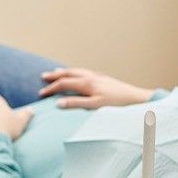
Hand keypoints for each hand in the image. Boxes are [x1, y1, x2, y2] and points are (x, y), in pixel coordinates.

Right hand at [39, 67, 154, 108]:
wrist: (136, 99)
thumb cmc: (116, 104)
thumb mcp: (94, 106)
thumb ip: (76, 103)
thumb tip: (58, 103)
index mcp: (87, 83)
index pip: (64, 83)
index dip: (51, 88)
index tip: (41, 93)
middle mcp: (91, 77)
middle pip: (69, 73)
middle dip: (56, 75)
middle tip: (44, 76)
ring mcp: (98, 76)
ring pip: (78, 71)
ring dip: (66, 72)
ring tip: (58, 72)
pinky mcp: (104, 79)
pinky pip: (85, 72)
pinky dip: (77, 73)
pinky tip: (78, 75)